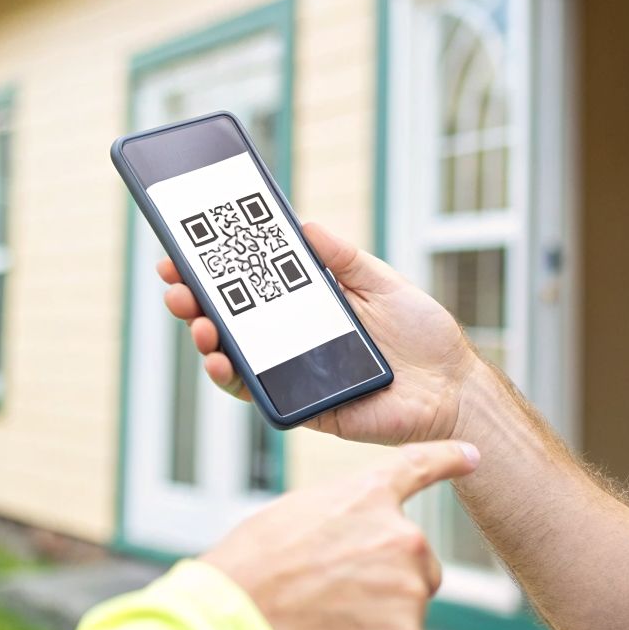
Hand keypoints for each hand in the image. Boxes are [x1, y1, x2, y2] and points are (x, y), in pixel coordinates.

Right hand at [159, 221, 481, 444]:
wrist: (453, 389)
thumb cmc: (422, 334)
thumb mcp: (384, 281)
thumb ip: (343, 258)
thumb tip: (304, 224)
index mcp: (308, 302)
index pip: (250, 281)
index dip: (214, 267)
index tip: (183, 247)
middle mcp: (292, 336)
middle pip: (230, 317)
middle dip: (194, 298)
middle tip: (174, 283)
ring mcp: (293, 371)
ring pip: (233, 355)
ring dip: (205, 336)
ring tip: (195, 320)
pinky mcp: (303, 405)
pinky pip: (257, 393)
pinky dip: (233, 377)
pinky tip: (221, 359)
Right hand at [200, 440, 480, 629]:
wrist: (236, 614)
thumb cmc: (254, 569)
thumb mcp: (299, 518)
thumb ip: (347, 519)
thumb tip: (363, 544)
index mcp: (369, 495)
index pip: (421, 465)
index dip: (449, 458)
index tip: (471, 455)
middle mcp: (401, 535)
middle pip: (418, 561)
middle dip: (390, 577)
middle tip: (338, 588)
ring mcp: (407, 587)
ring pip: (409, 603)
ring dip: (380, 612)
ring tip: (327, 611)